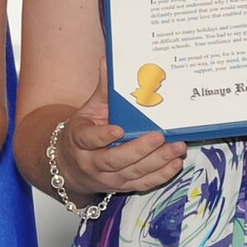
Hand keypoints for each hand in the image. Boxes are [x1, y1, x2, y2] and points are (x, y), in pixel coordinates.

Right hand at [55, 60, 185, 198]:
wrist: (71, 165)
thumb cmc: (84, 133)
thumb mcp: (89, 110)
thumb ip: (102, 88)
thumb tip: (109, 60)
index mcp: (80, 140)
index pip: (90, 139)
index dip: (103, 136)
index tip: (117, 129)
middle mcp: (92, 163)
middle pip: (115, 160)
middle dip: (139, 149)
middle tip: (158, 136)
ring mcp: (108, 178)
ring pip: (133, 173)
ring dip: (157, 161)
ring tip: (176, 148)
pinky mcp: (122, 186)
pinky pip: (143, 184)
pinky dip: (161, 175)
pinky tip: (174, 163)